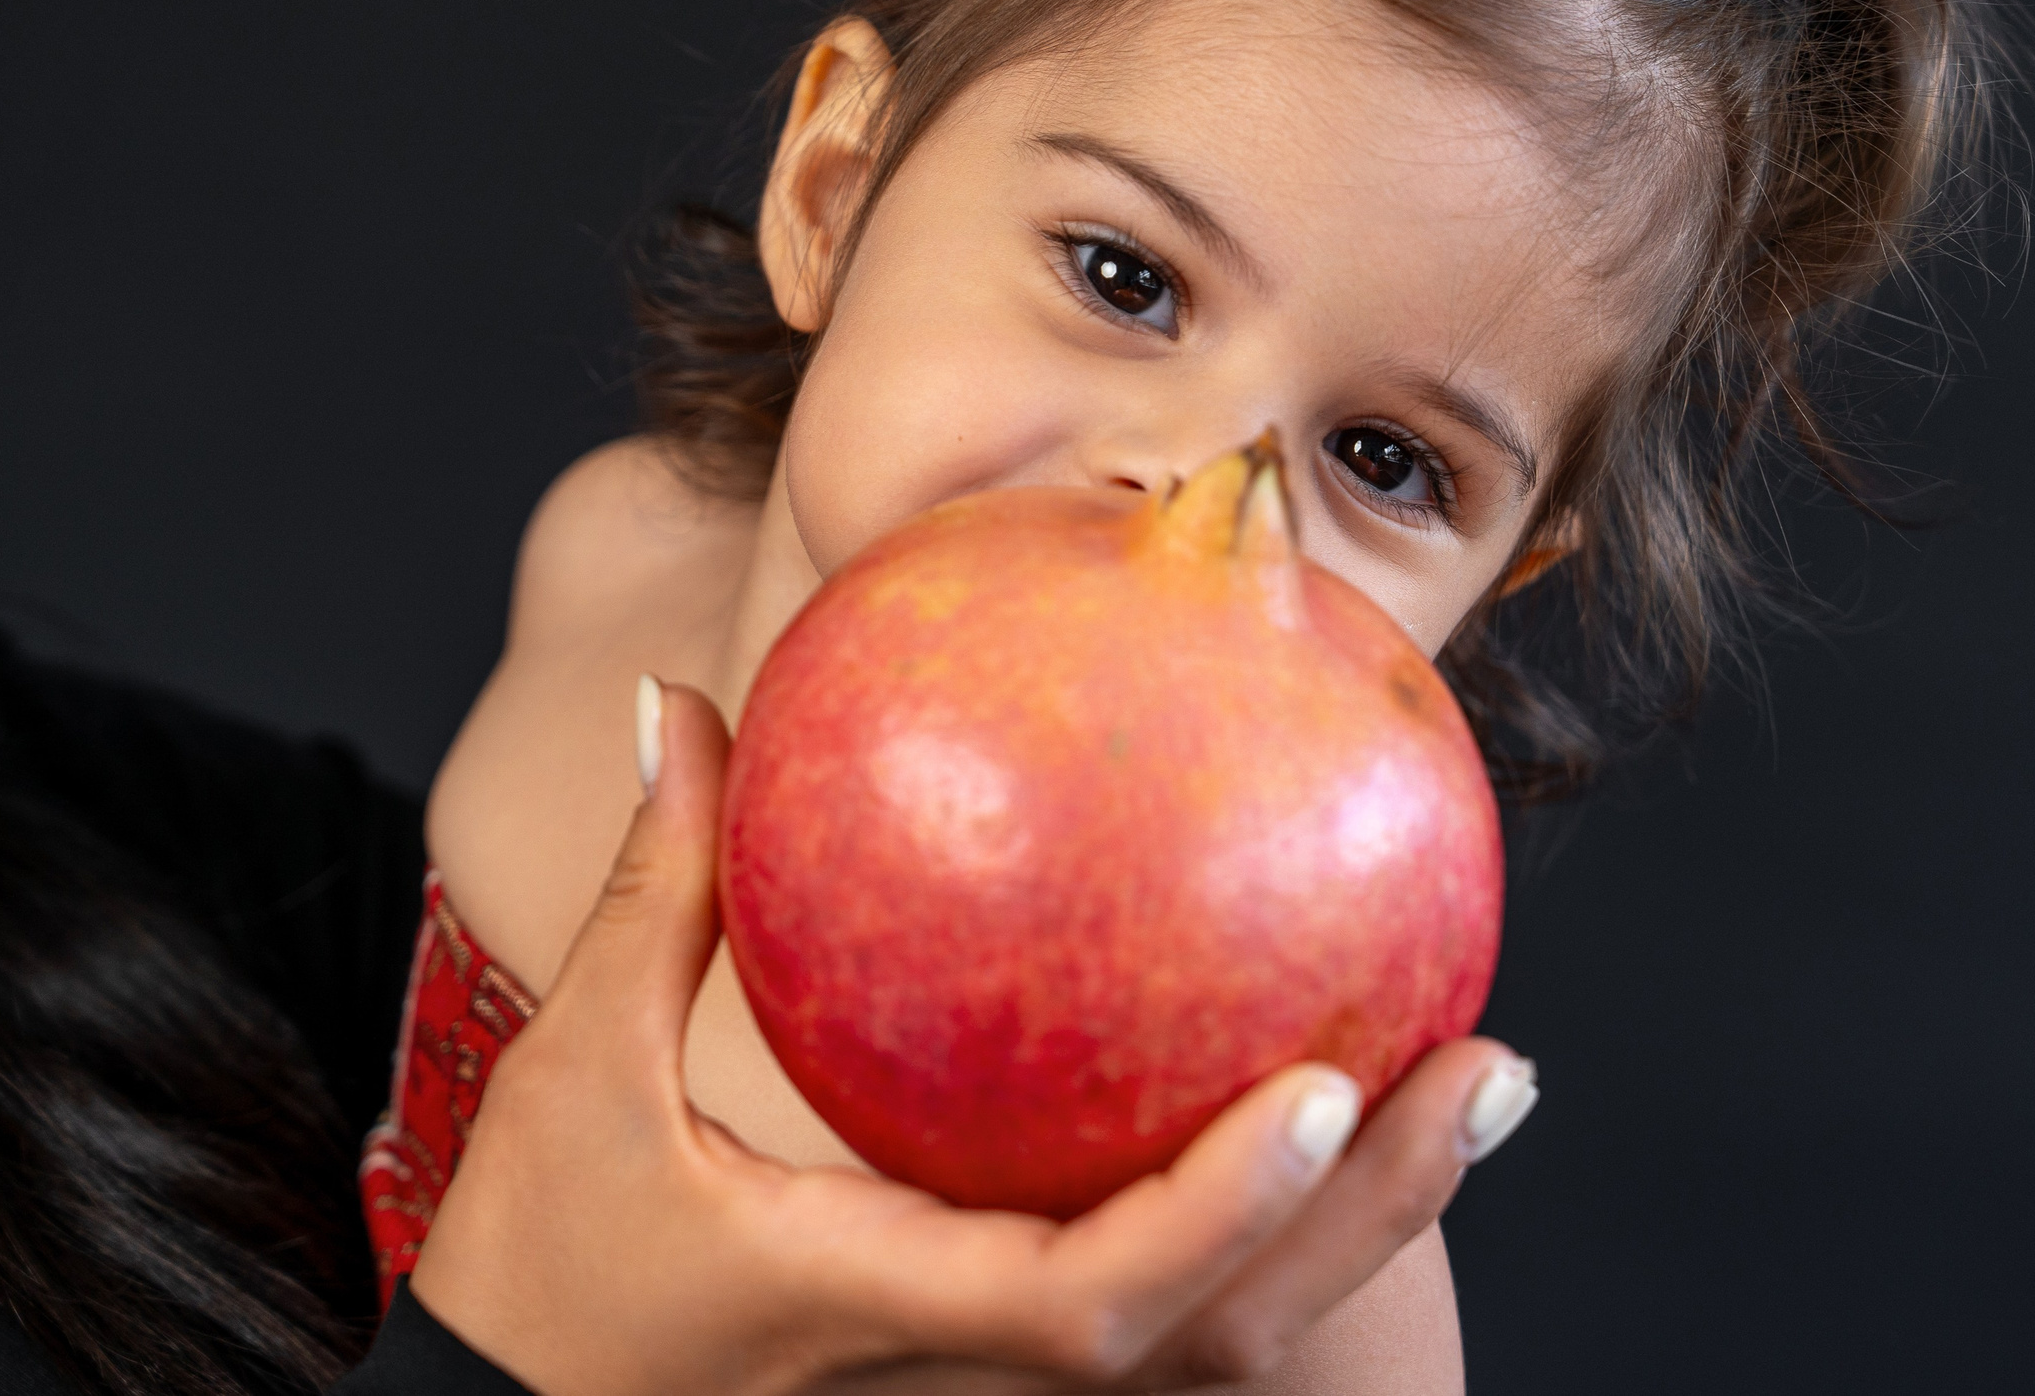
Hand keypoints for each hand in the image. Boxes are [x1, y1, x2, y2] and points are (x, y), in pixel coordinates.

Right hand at [411, 683, 1536, 1395]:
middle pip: (1223, 1340)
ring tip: (1467, 1075)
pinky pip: (1172, 1301)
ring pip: (1224, 1340)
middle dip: (1379, 1216)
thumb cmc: (540, 1267)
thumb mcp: (580, 1072)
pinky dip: (1276, 1216)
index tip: (1328, 1087)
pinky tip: (1329, 1101)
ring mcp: (995, 1381)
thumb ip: (658, 888)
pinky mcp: (998, 1366)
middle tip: (1493, 1063)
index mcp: (885, 1307)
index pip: (1096, 1299)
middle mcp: (970, 1366)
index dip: (1225, 1211)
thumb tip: (685, 706)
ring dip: (1361, 1221)